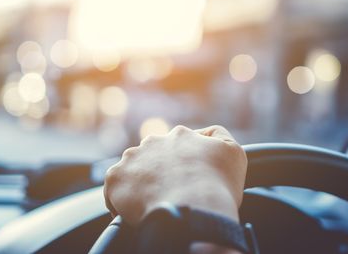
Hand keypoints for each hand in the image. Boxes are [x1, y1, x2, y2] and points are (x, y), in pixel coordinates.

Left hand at [104, 125, 246, 225]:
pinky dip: (122, 202)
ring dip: (140, 186)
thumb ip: (217, 136)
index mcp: (180, 135)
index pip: (176, 148)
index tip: (186, 182)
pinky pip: (114, 191)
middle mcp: (153, 142)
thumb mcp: (233, 151)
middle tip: (171, 194)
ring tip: (153, 204)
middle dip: (159, 174)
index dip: (181, 167)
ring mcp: (131, 159)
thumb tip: (203, 136)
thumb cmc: (217, 186)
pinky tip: (137, 212)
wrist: (195, 210)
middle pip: (152, 158)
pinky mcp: (115, 179)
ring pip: (132, 172)